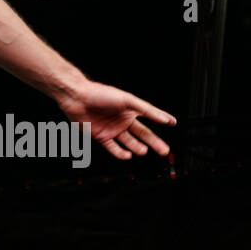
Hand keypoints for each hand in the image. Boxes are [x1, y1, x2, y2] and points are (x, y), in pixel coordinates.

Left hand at [56, 80, 175, 160]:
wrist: (77, 97)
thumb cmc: (101, 93)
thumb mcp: (128, 100)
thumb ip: (147, 111)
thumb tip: (165, 118)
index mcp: (130, 109)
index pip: (150, 117)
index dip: (161, 120)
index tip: (173, 124)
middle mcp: (122, 119)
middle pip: (142, 133)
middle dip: (154, 142)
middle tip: (164, 150)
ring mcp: (112, 128)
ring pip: (129, 142)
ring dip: (137, 148)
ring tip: (144, 151)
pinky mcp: (101, 136)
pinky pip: (113, 148)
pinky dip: (121, 153)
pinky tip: (128, 155)